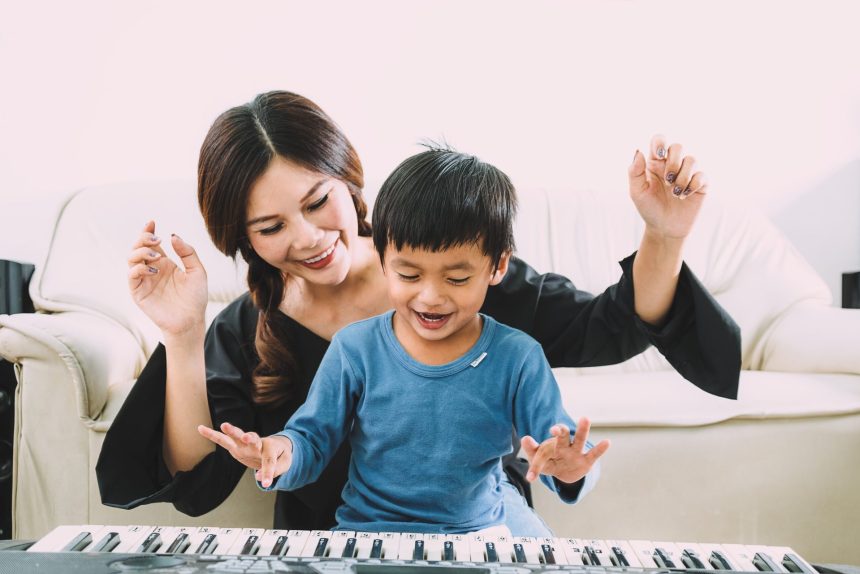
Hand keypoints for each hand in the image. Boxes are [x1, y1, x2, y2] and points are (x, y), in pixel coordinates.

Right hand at [127, 220, 208, 335]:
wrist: (191, 320)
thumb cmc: (195, 298)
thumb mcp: (197, 271)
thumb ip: (187, 252)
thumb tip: (172, 235)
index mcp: (164, 263)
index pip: (151, 243)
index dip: (148, 231)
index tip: (152, 222)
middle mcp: (151, 269)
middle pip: (138, 247)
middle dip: (143, 239)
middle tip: (156, 239)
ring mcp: (144, 280)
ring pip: (131, 259)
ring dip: (140, 251)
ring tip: (155, 253)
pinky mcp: (138, 292)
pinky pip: (132, 275)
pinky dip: (140, 268)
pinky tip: (154, 268)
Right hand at [197, 422, 292, 487]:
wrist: (275, 447)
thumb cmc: (280, 456)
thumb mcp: (284, 464)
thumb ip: (274, 471)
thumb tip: (259, 478)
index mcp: (271, 447)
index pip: (269, 460)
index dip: (268, 472)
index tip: (266, 483)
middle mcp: (257, 443)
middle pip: (253, 439)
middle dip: (249, 438)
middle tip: (246, 437)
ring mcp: (245, 444)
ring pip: (237, 436)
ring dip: (231, 431)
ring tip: (224, 425)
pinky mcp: (236, 447)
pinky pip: (223, 440)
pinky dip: (212, 435)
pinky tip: (200, 428)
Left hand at [521, 417, 609, 483]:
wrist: (565, 472)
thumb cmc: (550, 462)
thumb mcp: (539, 459)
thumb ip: (532, 449)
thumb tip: (524, 438)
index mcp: (551, 446)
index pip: (543, 452)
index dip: (536, 465)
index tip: (530, 477)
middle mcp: (564, 446)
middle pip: (562, 436)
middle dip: (560, 432)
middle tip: (556, 428)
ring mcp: (576, 452)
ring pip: (579, 439)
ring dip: (581, 430)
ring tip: (585, 418)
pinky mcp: (587, 461)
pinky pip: (594, 454)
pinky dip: (600, 449)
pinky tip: (607, 442)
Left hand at [628, 135, 707, 240]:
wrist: (664, 228)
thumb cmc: (649, 208)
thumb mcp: (637, 192)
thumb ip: (635, 172)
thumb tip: (638, 150)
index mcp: (655, 163)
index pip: (659, 140)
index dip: (660, 142)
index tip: (659, 156)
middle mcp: (672, 164)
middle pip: (678, 146)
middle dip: (673, 163)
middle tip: (667, 181)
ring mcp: (687, 173)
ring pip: (692, 159)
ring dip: (682, 177)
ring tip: (675, 193)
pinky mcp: (700, 184)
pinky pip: (702, 175)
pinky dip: (693, 185)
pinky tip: (684, 196)